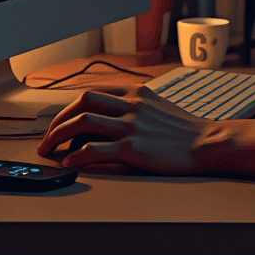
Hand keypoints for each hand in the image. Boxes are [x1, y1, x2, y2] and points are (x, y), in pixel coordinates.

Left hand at [35, 85, 213, 174]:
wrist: (207, 142)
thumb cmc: (184, 130)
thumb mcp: (158, 106)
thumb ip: (134, 105)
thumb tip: (107, 118)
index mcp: (137, 91)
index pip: (93, 91)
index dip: (69, 107)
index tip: (59, 122)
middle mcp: (132, 103)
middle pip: (82, 102)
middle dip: (57, 120)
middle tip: (47, 138)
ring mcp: (132, 124)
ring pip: (83, 121)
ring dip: (58, 135)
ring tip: (49, 150)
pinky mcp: (133, 147)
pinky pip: (94, 149)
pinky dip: (76, 155)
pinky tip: (70, 162)